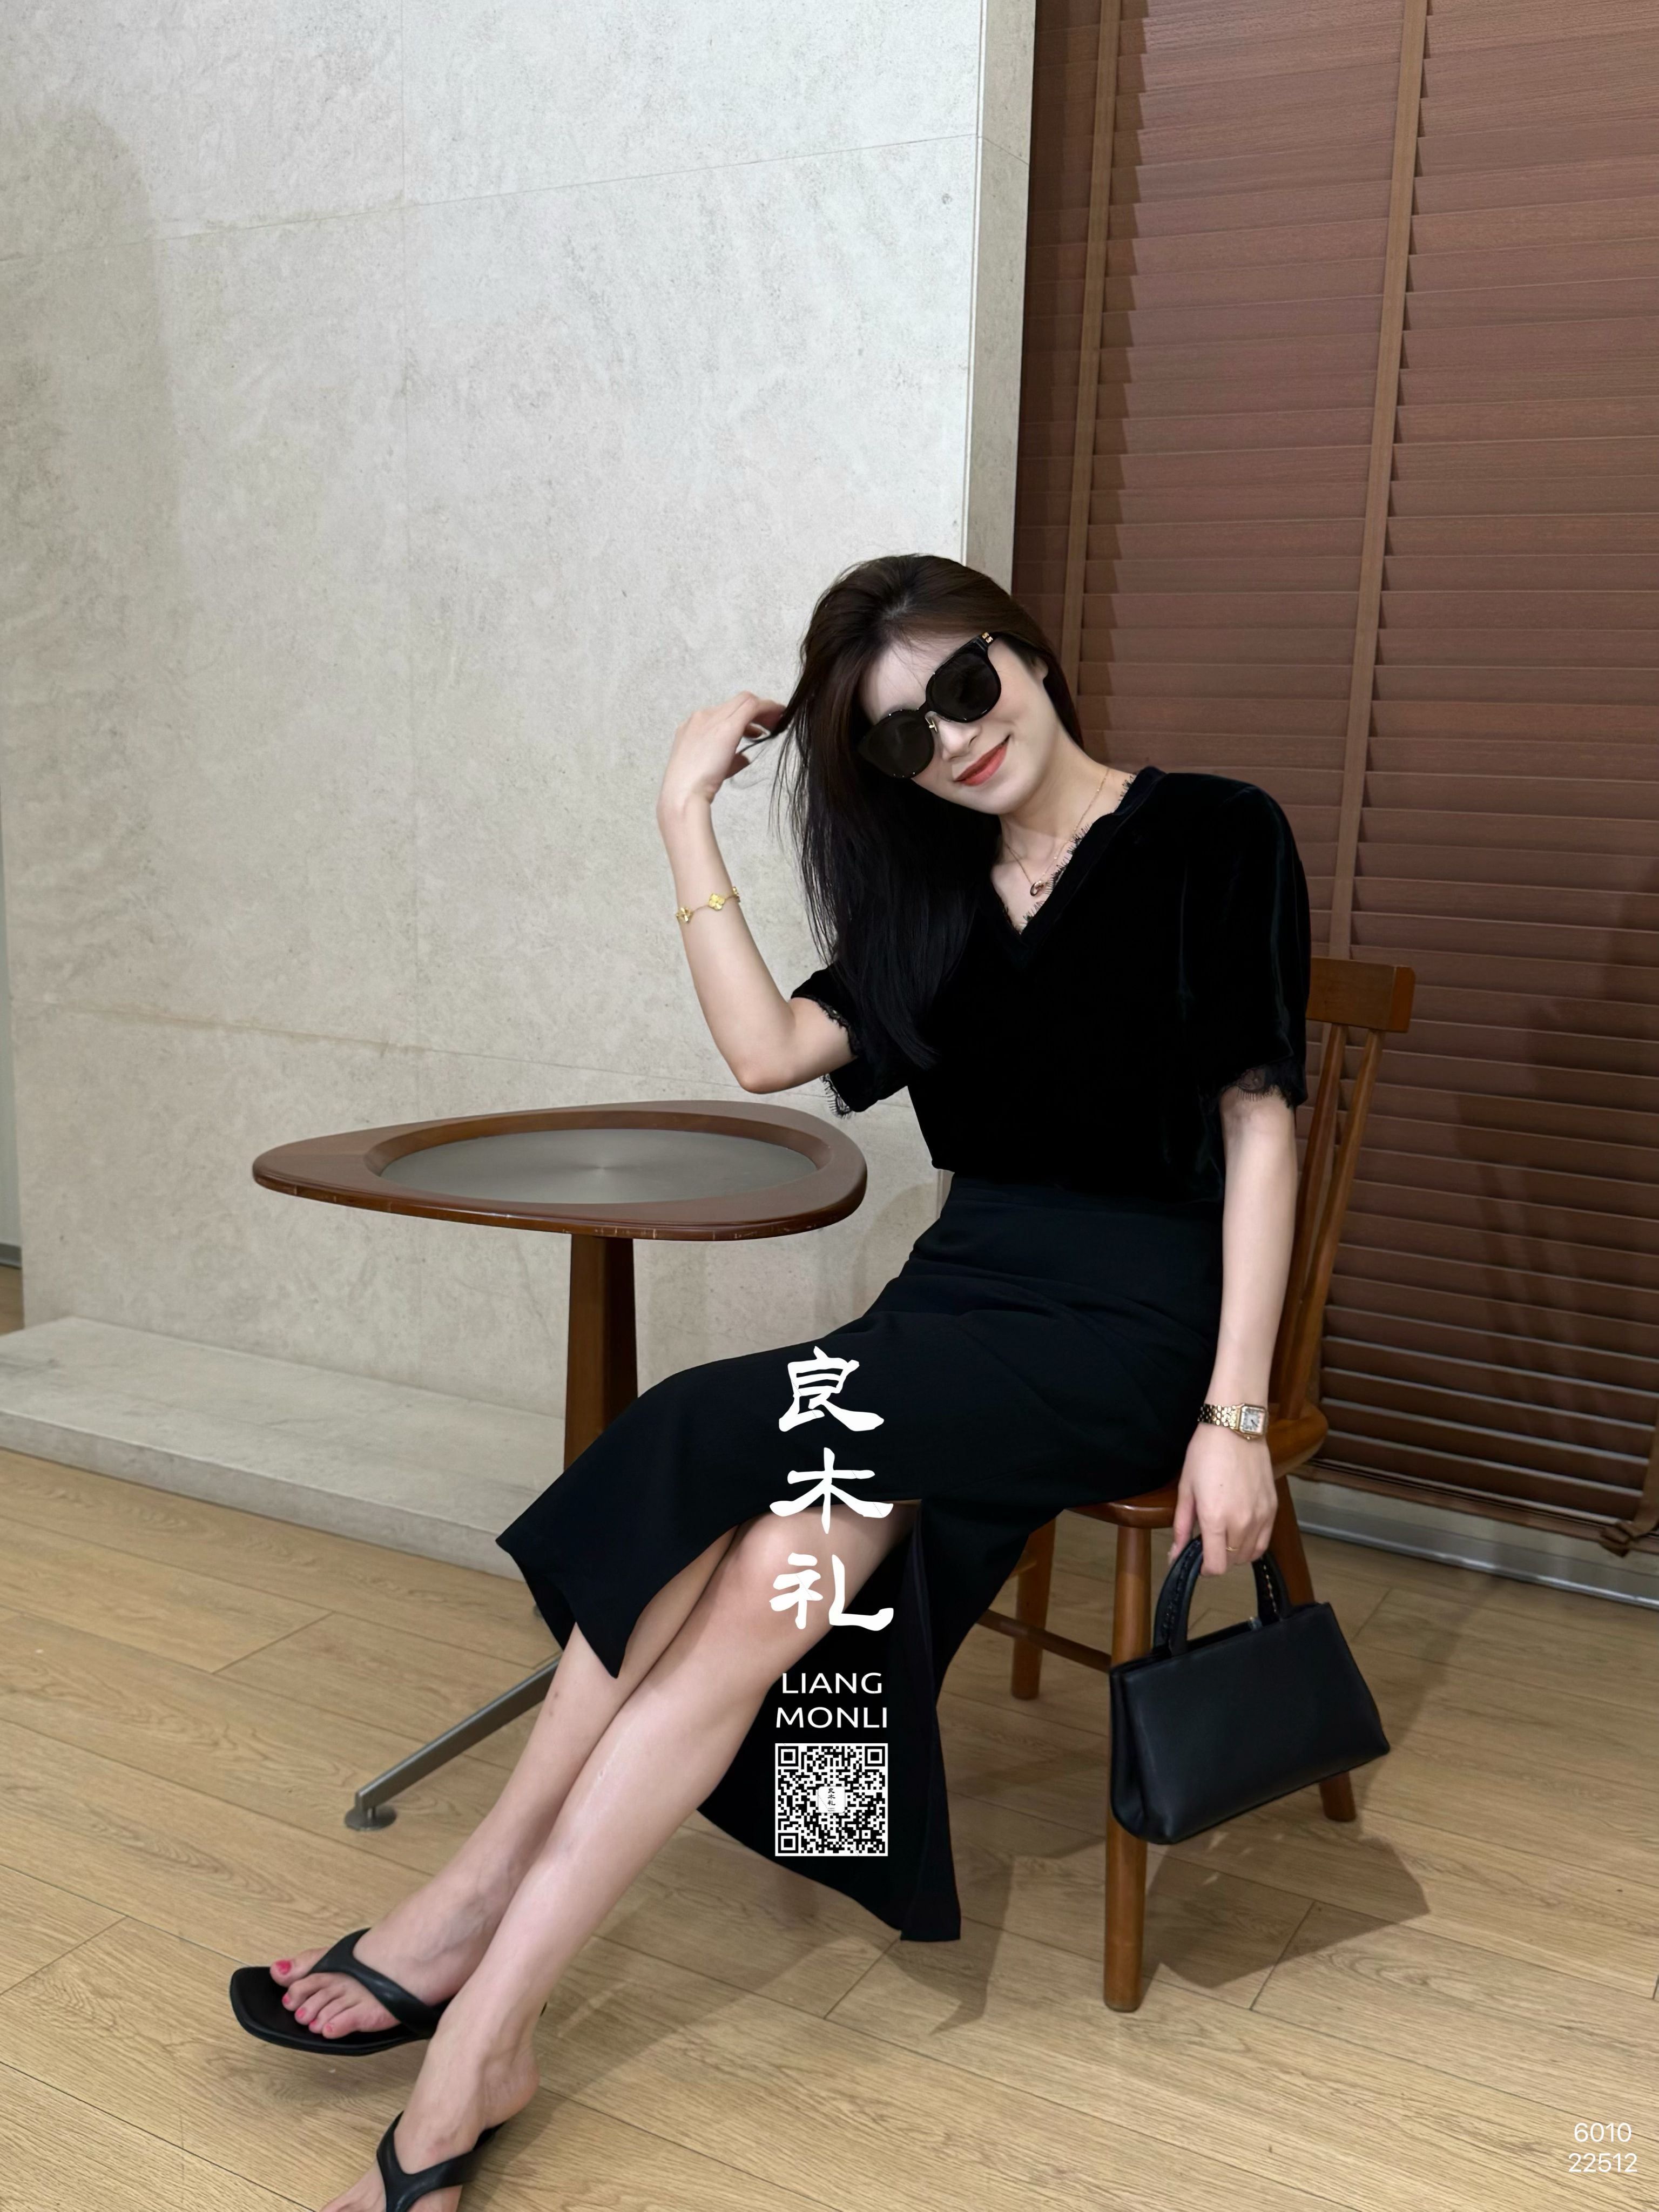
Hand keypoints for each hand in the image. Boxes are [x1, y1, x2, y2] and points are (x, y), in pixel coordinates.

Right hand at [657, 691, 785, 816]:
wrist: (683, 793)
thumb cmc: (693, 787)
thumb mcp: (711, 769)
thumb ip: (729, 760)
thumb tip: (744, 757)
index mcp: (693, 727)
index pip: (724, 711)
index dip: (744, 717)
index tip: (758, 729)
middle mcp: (700, 717)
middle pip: (736, 703)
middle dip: (757, 711)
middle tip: (773, 723)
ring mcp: (711, 718)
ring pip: (745, 701)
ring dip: (763, 711)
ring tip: (775, 724)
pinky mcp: (726, 726)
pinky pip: (752, 707)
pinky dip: (768, 708)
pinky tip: (779, 715)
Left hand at [1167, 1423, 1277, 1576]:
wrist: (1235, 1427)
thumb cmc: (1205, 1454)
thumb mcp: (1186, 1489)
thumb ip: (1182, 1526)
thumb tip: (1175, 1554)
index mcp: (1215, 1519)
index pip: (1216, 1566)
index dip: (1205, 1569)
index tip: (1198, 1560)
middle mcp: (1242, 1522)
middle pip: (1232, 1562)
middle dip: (1218, 1557)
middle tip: (1208, 1540)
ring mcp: (1261, 1516)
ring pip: (1250, 1554)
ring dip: (1235, 1552)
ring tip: (1224, 1533)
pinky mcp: (1273, 1509)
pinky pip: (1264, 1541)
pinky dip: (1252, 1543)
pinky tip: (1241, 1529)